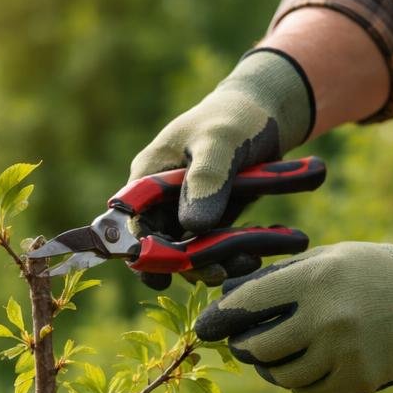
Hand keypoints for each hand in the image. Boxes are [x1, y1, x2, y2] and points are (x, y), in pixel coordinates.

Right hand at [128, 50, 313, 288]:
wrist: (262, 117)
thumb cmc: (234, 119)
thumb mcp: (220, 142)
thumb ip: (207, 180)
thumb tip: (194, 227)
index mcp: (148, 179)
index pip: (131, 225)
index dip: (140, 253)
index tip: (161, 275)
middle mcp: (160, 202)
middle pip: (159, 250)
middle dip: (187, 266)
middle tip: (219, 272)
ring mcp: (185, 215)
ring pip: (189, 257)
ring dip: (215, 266)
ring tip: (249, 260)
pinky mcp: (210, 224)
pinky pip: (214, 252)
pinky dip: (232, 259)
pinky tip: (256, 254)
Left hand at [194, 242, 392, 392]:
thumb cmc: (371, 272)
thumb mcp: (329, 258)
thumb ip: (283, 277)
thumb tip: (229, 298)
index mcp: (315, 279)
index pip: (249, 304)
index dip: (220, 319)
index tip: (204, 328)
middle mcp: (327, 317)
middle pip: (260, 348)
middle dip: (246, 349)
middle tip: (246, 345)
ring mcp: (345, 352)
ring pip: (284, 377)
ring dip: (274, 370)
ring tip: (277, 359)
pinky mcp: (360, 379)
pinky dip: (301, 387)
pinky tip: (305, 371)